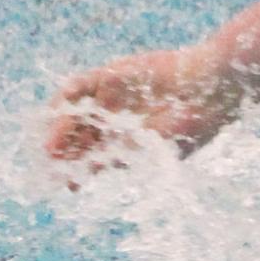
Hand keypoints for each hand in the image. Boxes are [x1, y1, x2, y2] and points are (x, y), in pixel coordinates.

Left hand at [45, 43, 228, 167]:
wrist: (210, 86)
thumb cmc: (193, 124)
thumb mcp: (156, 149)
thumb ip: (122, 156)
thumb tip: (91, 168)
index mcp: (128, 142)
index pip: (93, 159)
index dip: (78, 172)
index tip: (67, 185)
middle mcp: (116, 119)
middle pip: (79, 137)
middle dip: (63, 152)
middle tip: (49, 167)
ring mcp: (112, 97)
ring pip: (75, 113)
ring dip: (60, 129)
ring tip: (50, 147)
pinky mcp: (112, 75)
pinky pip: (80, 85)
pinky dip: (66, 98)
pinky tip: (57, 113)